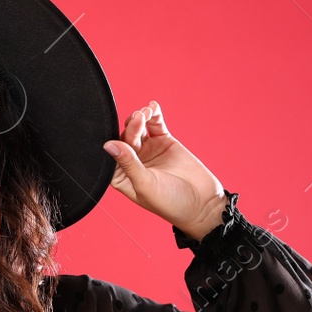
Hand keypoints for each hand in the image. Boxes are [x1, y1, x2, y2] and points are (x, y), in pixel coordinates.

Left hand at [102, 100, 226, 240]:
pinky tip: (153, 107)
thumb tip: (109, 145)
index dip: (114, 142)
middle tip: (139, 118)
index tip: (118, 134)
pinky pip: (155, 125)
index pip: (112, 155)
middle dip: (131, 127)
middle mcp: (131, 161)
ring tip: (146, 113)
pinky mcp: (163, 142)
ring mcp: (147, 150)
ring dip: (140, 118)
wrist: (202, 204)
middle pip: (125, 138)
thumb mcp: (146, 184)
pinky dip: (153, 115)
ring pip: (138, 129)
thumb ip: (129, 163)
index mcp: (121, 176)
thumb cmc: (171, 203)